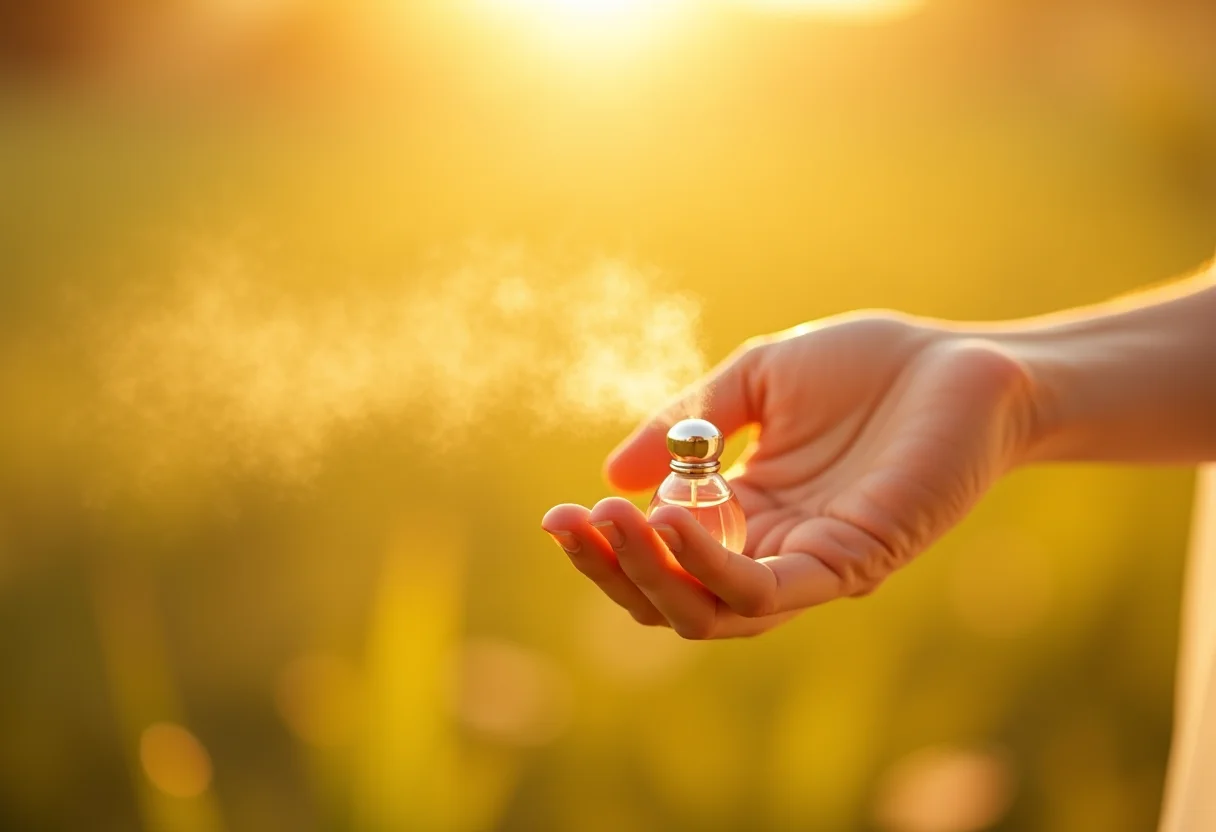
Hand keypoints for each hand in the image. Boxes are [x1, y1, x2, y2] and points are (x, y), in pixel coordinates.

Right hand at [542, 312, 1039, 638]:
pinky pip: (765, 591)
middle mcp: (771, 552)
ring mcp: (809, 566)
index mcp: (745, 514)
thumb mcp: (753, 380)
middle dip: (612, 570)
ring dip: (649, 574)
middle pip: (674, 600)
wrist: (964, 359)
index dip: (605, 544)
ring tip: (609, 520)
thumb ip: (685, 424)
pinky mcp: (850, 562)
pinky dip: (708, 565)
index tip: (557, 514)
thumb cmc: (868, 366)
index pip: (661, 557)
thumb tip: (608, 475)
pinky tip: (668, 519)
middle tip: (569, 524)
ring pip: (711, 612)